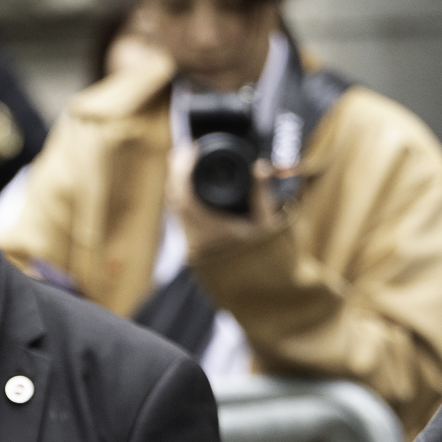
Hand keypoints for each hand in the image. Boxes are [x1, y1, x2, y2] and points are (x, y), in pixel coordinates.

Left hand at [167, 142, 279, 266]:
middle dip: (178, 170)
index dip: (183, 168)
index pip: (184, 194)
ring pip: (175, 206)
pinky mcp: (194, 246)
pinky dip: (183, 197)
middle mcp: (195, 238)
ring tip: (188, 162)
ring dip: (179, 183)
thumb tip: (261, 167)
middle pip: (174, 197)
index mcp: (209, 232)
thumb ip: (263, 196)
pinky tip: (190, 185)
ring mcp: (192, 243)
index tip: (189, 148)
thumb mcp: (267, 227)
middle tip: (187, 149)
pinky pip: (181, 215)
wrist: (256, 293)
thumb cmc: (264, 263)